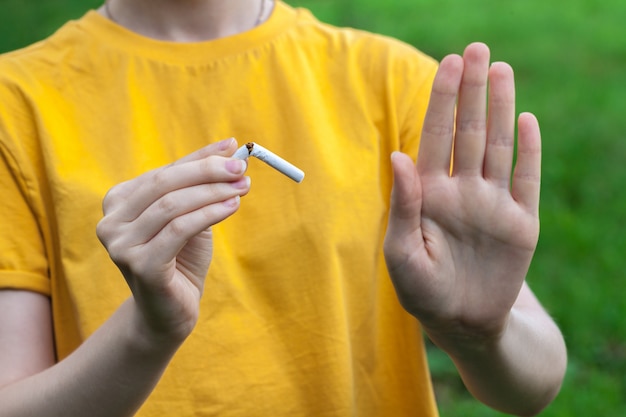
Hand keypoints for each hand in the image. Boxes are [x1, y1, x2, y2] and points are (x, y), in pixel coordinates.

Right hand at [96, 138, 249, 342]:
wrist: (170, 311)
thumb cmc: (181, 258)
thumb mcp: (189, 216)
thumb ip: (199, 185)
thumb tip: (230, 150)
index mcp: (118, 202)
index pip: (164, 171)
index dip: (199, 157)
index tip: (232, 146)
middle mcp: (111, 221)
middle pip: (164, 183)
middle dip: (207, 171)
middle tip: (240, 168)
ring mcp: (121, 245)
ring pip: (173, 205)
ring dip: (213, 192)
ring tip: (242, 188)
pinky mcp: (141, 266)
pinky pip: (180, 229)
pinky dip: (209, 213)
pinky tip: (232, 206)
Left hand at [384, 43, 541, 345]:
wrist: (463, 323)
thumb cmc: (422, 290)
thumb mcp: (401, 252)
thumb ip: (402, 204)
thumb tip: (398, 155)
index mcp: (428, 193)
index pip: (435, 137)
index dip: (442, 101)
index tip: (448, 64)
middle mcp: (461, 190)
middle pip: (468, 131)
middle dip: (471, 92)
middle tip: (477, 50)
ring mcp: (492, 203)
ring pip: (498, 146)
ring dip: (500, 109)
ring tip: (501, 71)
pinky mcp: (521, 222)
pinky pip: (526, 179)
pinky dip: (528, 151)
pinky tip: (527, 120)